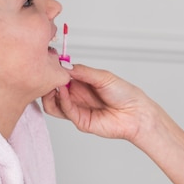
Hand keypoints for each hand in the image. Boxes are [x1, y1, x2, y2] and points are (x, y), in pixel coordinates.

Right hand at [42, 64, 160, 143]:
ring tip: (52, 83)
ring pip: (52, 103)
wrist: (136, 113)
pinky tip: (62, 90)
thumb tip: (64, 65)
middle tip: (47, 73)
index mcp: (81, 83)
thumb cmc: (124, 93)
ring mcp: (76, 108)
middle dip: (47, 82)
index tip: (48, 62)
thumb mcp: (102, 76)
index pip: (60, 76)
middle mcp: (76, 95)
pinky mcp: (79, 121)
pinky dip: (60, 100)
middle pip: (52, 90)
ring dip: (49, 93)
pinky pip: (64, 111)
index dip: (53, 71)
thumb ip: (82, 71)